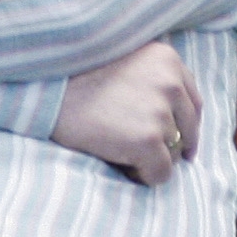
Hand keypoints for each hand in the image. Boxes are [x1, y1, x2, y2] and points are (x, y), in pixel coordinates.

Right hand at [55, 42, 203, 185]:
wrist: (43, 92)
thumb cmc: (74, 78)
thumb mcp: (124, 59)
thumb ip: (154, 78)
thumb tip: (178, 120)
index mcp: (167, 59)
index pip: (192, 102)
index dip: (184, 125)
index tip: (179, 142)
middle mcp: (170, 82)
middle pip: (187, 130)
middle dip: (171, 145)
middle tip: (145, 153)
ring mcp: (160, 112)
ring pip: (174, 153)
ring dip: (151, 158)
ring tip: (119, 150)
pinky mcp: (147, 140)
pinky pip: (161, 173)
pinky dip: (144, 177)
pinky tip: (122, 167)